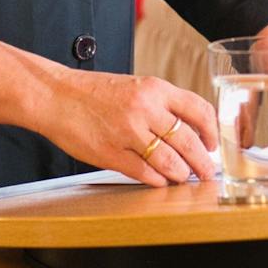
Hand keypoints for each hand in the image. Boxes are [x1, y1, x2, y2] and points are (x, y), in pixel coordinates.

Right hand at [31, 70, 220, 186]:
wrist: (55, 96)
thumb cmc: (93, 92)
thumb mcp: (134, 87)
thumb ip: (160, 105)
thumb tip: (188, 130)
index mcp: (154, 88)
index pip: (199, 110)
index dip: (212, 132)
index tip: (213, 145)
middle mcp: (145, 109)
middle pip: (189, 142)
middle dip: (202, 163)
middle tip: (206, 172)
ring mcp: (128, 133)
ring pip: (171, 162)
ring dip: (181, 174)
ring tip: (183, 177)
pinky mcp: (112, 154)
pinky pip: (146, 174)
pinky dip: (158, 180)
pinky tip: (160, 180)